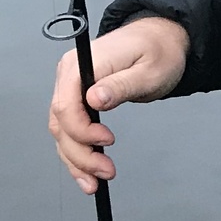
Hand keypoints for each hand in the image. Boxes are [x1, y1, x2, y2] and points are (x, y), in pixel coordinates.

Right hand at [48, 15, 188, 192]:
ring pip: (61, 132)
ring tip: (96, 181)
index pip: (66, 104)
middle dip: (81, 153)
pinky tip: (86, 174)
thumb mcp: (149, 69)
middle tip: (106, 172)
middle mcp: (69, 74)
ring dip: (76, 160)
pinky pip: (69, 130)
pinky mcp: (76, 99)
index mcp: (82, 63)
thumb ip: (121, 85)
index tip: (107, 142)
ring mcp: (70, 87)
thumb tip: (94, 99)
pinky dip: (76, 154)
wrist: (160, 38)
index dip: (81, 130)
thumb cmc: (158, 51)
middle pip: (61, 123)